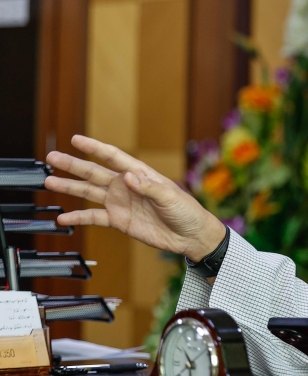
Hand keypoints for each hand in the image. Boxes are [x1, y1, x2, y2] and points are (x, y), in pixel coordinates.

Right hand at [44, 135, 226, 261]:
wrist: (190, 236)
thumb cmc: (187, 211)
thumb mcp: (170, 196)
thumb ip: (148, 187)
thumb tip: (128, 176)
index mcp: (140, 174)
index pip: (113, 157)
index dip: (94, 147)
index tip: (76, 139)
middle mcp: (126, 186)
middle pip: (94, 172)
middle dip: (73, 165)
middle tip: (52, 158)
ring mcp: (120, 202)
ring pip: (89, 192)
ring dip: (70, 187)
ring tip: (49, 182)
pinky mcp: (119, 220)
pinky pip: (94, 217)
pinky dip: (78, 218)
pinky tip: (63, 218)